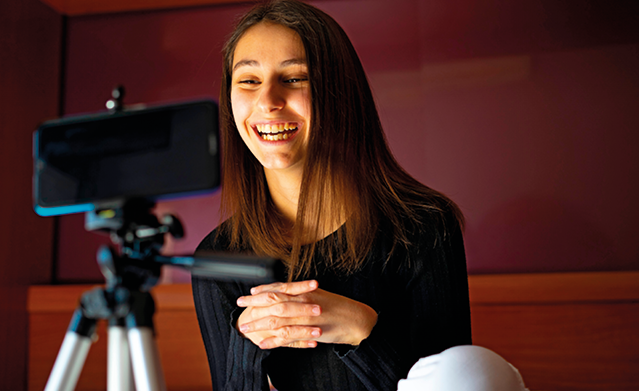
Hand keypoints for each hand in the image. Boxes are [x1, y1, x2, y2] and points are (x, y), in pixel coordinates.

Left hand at [236, 280, 377, 349]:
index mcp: (305, 291)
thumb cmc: (340, 307)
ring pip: (276, 320)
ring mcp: (305, 317)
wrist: (357, 319)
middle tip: (240, 305)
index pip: (279, 288)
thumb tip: (289, 294)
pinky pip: (287, 337)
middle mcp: (303, 301)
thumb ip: (303, 294)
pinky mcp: (309, 331)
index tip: (250, 292)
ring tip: (245, 328)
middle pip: (272, 301)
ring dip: (258, 324)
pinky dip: (273, 341)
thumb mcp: (320, 295)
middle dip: (253, 304)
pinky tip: (262, 344)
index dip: (262, 290)